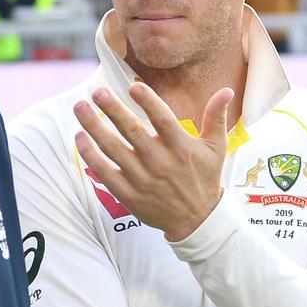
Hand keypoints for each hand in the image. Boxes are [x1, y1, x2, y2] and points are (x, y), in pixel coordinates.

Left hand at [73, 83, 234, 241]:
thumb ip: (216, 118)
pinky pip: (104, 173)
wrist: (196, 220)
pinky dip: (90, 156)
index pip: (163, 120)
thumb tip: (227, 90)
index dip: (148, 101)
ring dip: (94, 127)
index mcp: (181, 147)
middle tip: (97, 92)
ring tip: (80, 107)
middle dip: (113, 110)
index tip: (133, 86)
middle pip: (132, 132)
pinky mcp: (128, 194)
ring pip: (113, 149)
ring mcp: (142, 179)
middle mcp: (160, 162)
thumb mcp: (216, 148)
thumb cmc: (204, 178)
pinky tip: (79, 138)